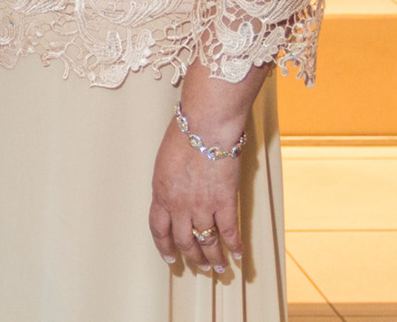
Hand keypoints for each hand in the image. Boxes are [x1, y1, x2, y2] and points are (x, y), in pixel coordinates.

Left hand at [148, 113, 244, 273]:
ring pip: (207, 241)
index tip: (170, 258)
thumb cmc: (183, 136)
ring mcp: (202, 207)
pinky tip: (237, 254)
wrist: (205, 128)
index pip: (158, 229)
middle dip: (192, 257)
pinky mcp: (225, 203)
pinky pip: (229, 232)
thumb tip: (172, 194)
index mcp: (161, 194)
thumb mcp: (164, 163)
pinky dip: (234, 246)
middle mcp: (179, 206)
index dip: (164, 247)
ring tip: (218, 268)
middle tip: (199, 265)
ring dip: (213, 257)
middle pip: (184, 241)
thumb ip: (167, 183)